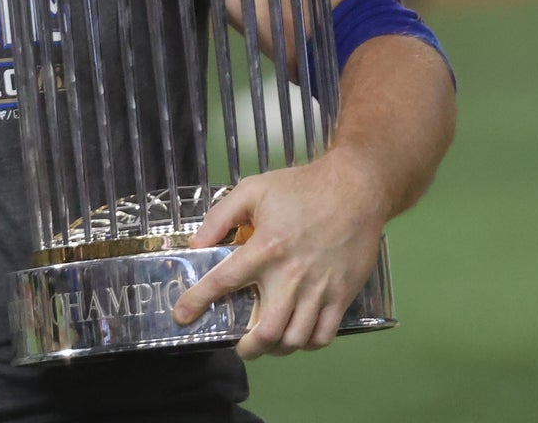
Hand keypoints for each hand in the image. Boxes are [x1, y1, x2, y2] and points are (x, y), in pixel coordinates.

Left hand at [172, 148, 390, 359]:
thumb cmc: (301, 188)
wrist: (355, 190)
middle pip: (267, 330)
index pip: (224, 282)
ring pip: (295, 339)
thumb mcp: (252, 189)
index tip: (182, 316)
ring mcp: (320, 290)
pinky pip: (324, 335)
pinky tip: (297, 336)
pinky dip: (308, 343)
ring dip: (276, 349)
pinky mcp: (342, 295)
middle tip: (240, 346)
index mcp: (265, 248)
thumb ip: (219, 217)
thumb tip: (196, 244)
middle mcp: (291, 276)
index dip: (198, 301)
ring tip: (266, 344)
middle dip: (248, 347)